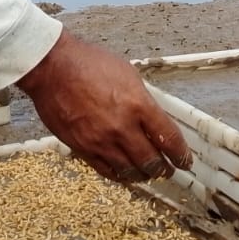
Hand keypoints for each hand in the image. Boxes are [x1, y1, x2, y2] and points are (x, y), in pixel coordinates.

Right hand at [16, 30, 192, 183]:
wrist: (53, 68)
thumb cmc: (90, 64)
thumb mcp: (128, 75)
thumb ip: (143, 101)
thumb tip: (153, 119)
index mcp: (139, 106)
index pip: (168, 138)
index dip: (181, 154)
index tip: (185, 161)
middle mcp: (122, 127)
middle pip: (151, 161)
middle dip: (164, 169)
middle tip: (168, 170)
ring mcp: (101, 141)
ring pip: (130, 170)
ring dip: (143, 175)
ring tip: (148, 174)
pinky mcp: (83, 148)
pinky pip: (106, 170)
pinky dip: (120, 175)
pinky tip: (125, 173)